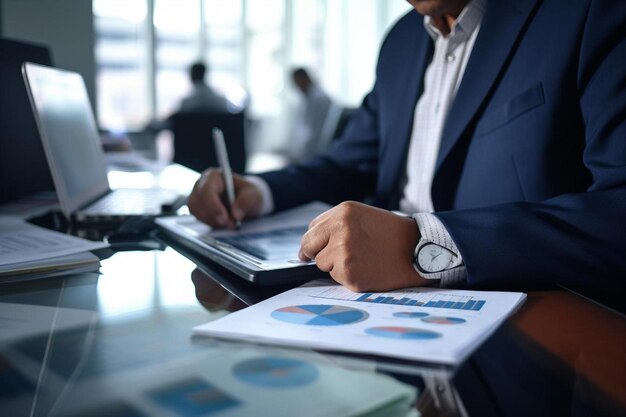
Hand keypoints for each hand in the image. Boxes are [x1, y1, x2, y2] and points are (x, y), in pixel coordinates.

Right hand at [188, 168, 262, 228]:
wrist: (247, 201)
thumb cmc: (249, 193)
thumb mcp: (254, 194)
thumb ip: (246, 201)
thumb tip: (235, 214)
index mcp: (214, 176)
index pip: (206, 189)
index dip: (213, 205)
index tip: (224, 218)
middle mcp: (202, 185)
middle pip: (197, 202)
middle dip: (213, 216)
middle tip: (231, 224)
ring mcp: (198, 198)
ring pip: (197, 213)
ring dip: (214, 222)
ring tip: (231, 224)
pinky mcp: (199, 210)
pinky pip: (200, 220)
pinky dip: (213, 224)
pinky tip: (225, 224)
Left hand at [299, 201, 429, 291]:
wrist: (417, 249)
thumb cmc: (389, 232)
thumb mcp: (360, 215)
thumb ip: (331, 225)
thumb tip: (304, 250)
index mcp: (342, 213)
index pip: (310, 233)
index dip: (312, 244)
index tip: (314, 250)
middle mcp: (340, 232)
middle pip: (310, 250)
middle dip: (320, 254)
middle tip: (341, 255)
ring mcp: (344, 255)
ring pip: (323, 265)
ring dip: (337, 265)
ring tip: (362, 258)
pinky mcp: (351, 275)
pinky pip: (337, 278)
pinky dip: (349, 276)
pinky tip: (367, 268)